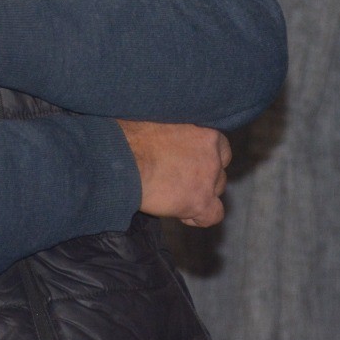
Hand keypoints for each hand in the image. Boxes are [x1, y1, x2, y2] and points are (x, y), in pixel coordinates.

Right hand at [117, 120, 231, 227]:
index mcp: (203, 128)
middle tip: (180, 180)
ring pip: (216, 191)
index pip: (218, 146)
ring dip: (199, 195)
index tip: (188, 163)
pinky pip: (213, 215)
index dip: (204, 157)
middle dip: (203, 177)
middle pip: (218, 170)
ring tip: (175, 197)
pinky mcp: (201, 201)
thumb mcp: (158, 121)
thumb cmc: (129, 137)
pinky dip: (198, 217)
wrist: (120, 160)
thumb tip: (166, 136)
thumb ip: (173, 130)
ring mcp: (209, 177)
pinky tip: (181, 214)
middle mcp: (212, 151)